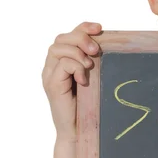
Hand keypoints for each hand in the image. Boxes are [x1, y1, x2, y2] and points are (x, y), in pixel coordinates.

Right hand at [42, 21, 101, 138]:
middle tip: (96, 50)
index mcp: (62, 61)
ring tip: (90, 65)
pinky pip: (61, 64)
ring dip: (77, 52)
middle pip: (61, 38)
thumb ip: (94, 61)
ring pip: (57, 48)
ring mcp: (49, 75)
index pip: (69, 34)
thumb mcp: (94, 77)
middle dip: (81, 38)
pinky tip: (84, 79)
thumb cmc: (89, 104)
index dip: (83, 27)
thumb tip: (107, 43)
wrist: (79, 130)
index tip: (100, 28)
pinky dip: (75, 67)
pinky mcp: (51, 85)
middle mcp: (52, 66)